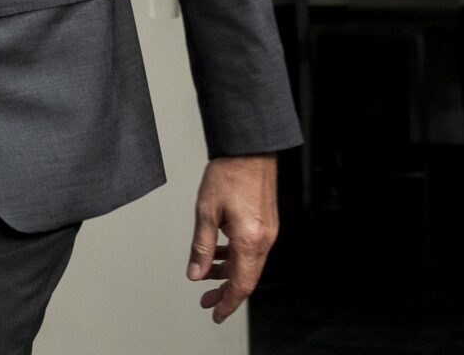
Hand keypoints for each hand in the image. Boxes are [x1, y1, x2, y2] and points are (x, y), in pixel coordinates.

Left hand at [186, 153, 279, 323]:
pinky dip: (235, 257)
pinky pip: (252, 250)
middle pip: (246, 279)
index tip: (214, 313)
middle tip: (206, 300)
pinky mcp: (266, 223)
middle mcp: (264, 240)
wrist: (249, 150)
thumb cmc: (229, 173)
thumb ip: (201, 247)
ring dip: (228, 273)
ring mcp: (267, 232)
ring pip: (249, 264)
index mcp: (249, 241)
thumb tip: (196, 272)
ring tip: (207, 275)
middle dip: (225, 292)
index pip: (240, 285)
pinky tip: (220, 252)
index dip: (227, 303)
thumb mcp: (206, 212)